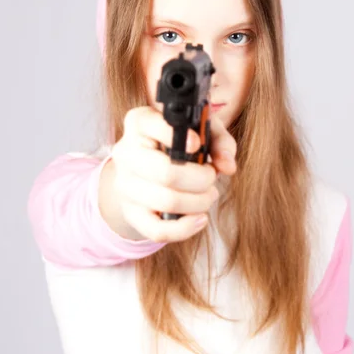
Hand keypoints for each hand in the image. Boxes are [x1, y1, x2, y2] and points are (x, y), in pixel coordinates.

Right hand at [109, 106, 236, 242]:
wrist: (145, 171)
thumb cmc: (178, 145)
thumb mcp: (200, 131)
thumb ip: (219, 141)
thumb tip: (228, 165)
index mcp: (139, 123)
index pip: (148, 124)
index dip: (176, 135)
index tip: (197, 144)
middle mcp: (126, 152)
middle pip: (166, 172)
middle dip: (201, 178)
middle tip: (210, 176)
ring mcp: (125, 185)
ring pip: (167, 201)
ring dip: (199, 202)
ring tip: (209, 194)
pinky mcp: (131, 213)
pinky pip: (157, 230)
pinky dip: (185, 229)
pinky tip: (200, 219)